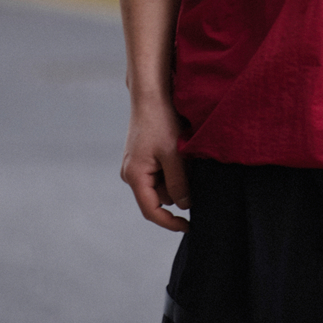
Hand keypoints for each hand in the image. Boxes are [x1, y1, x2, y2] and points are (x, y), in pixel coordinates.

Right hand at [120, 97, 189, 231]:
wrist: (151, 95)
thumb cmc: (161, 122)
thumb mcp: (174, 154)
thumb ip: (179, 183)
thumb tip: (184, 206)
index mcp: (135, 176)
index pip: (152, 211)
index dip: (171, 223)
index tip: (189, 227)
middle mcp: (131, 174)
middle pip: (160, 197)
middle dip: (179, 188)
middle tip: (190, 166)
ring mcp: (136, 166)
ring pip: (163, 184)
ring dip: (177, 175)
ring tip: (183, 153)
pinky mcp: (142, 158)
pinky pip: (161, 172)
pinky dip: (173, 166)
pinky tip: (178, 149)